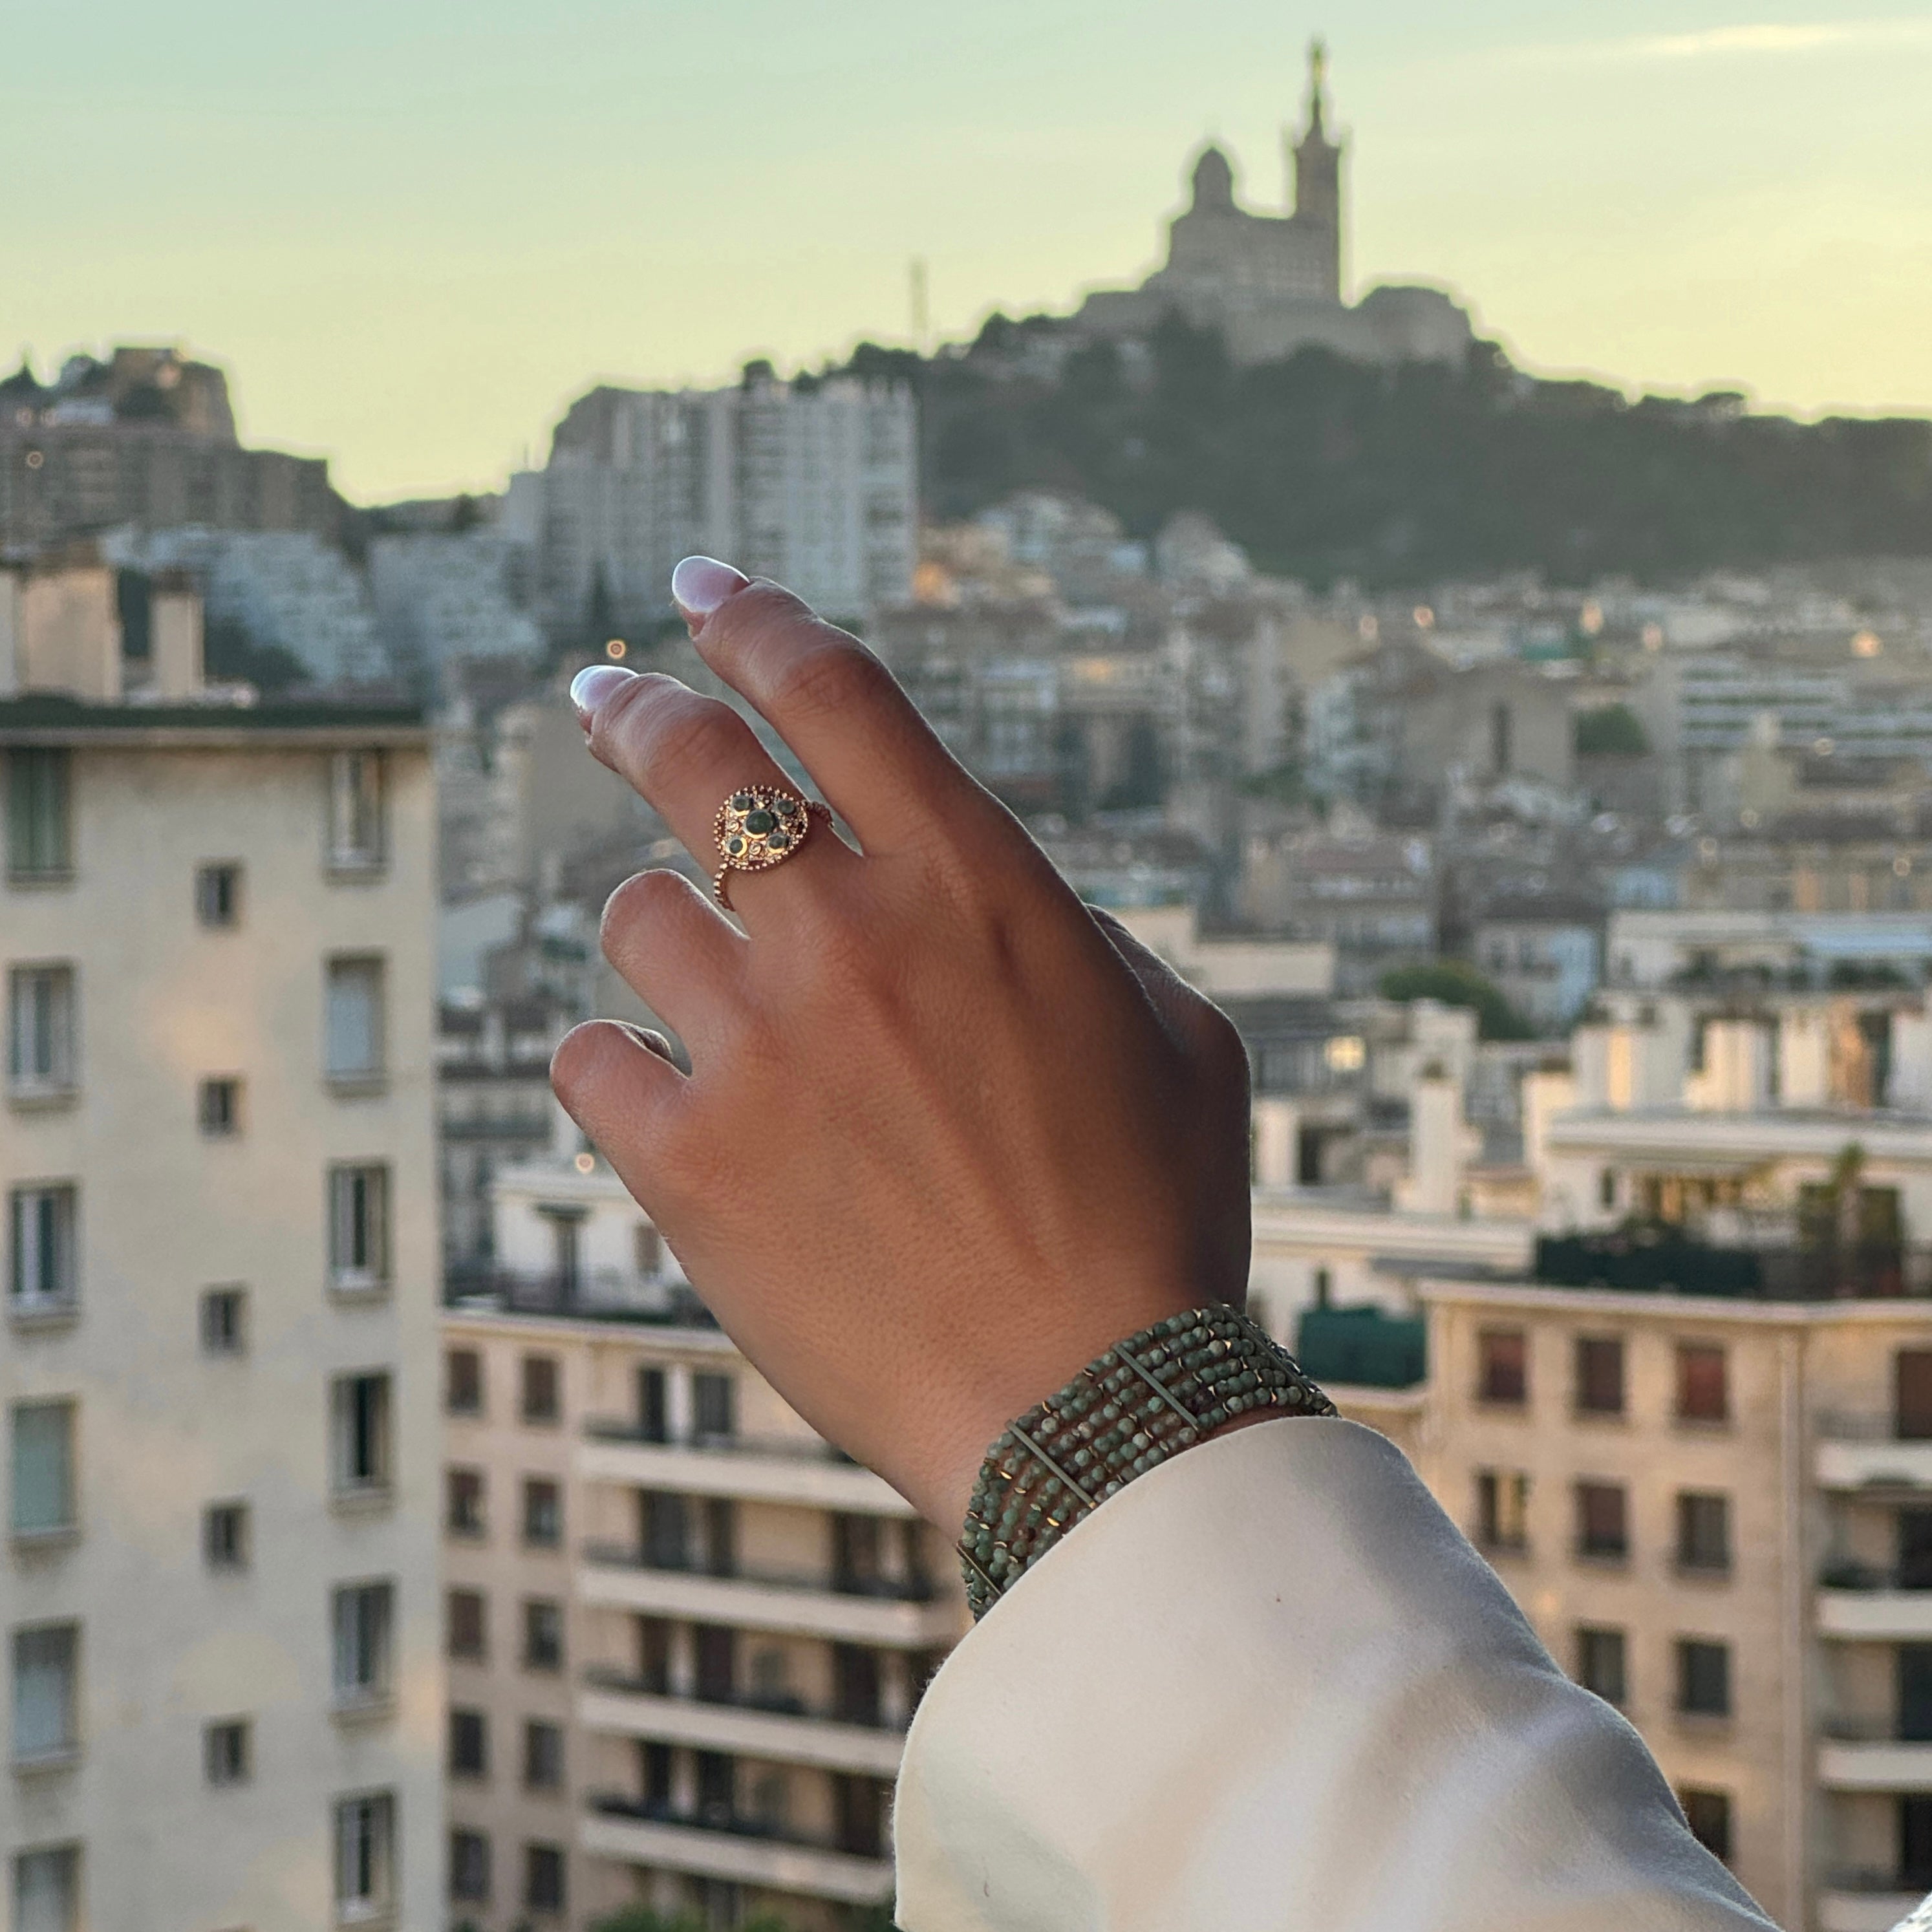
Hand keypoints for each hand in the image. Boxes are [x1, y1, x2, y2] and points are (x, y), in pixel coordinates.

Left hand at [552, 558, 1252, 1531]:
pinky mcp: (690, 1168)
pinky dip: (617, 1062)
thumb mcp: (1176, 1036)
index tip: (702, 590)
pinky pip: (589, 1060)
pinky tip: (662, 1091)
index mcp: (978, 886)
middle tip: (607, 695)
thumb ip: (1064, 933)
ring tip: (706, 981)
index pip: (834, 692)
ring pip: (634, 917)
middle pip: (695, 760)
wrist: (1091, 1409)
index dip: (753, 618)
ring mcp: (760, 1049)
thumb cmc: (1157, 1219)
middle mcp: (855, 938)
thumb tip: (974, 896)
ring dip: (665, 932)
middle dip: (636, 705)